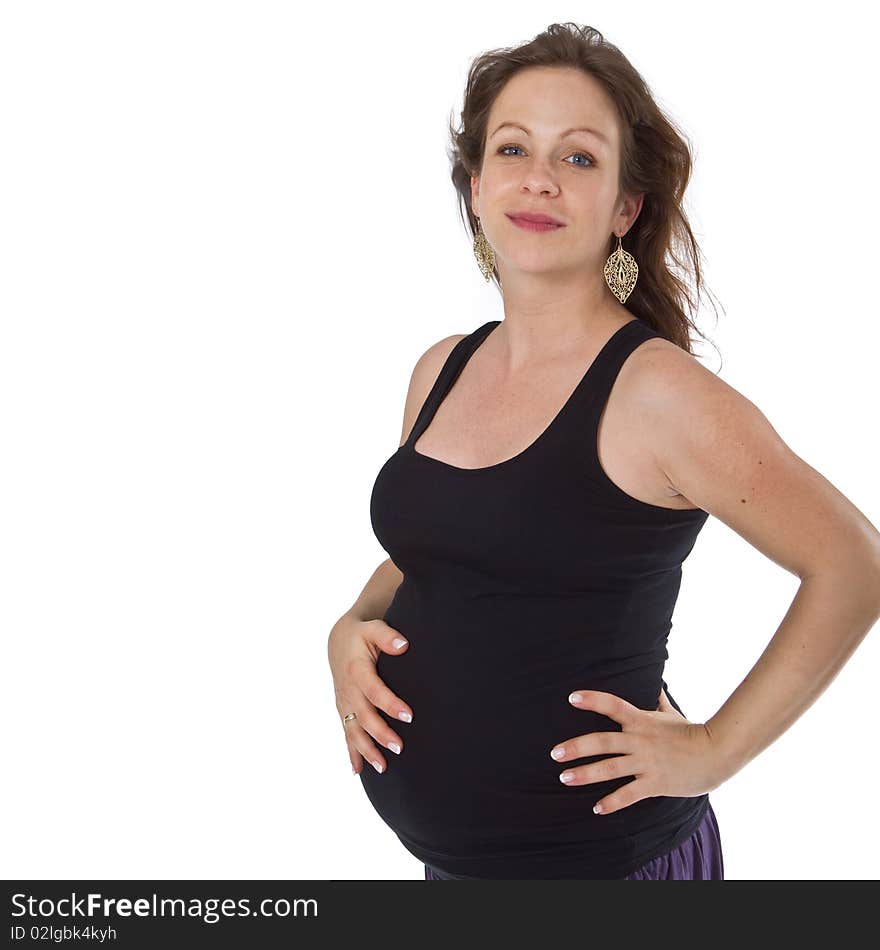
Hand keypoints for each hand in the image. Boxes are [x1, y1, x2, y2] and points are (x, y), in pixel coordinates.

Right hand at [327, 614, 413, 775]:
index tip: (409, 716)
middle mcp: (348, 690)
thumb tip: (403, 645)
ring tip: (383, 768)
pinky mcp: (343, 710)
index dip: (390, 704)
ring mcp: (344, 703)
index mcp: (357, 671)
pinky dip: (351, 753)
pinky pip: (346, 734)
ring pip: (354, 731)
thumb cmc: (361, 634)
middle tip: (400, 748)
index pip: (374, 691)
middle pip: (364, 716)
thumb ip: (387, 636)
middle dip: (380, 734)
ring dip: (367, 750)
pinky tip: (358, 771)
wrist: (339, 641)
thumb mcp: (373, 628)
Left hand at [548, 687, 725, 815]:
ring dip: (585, 774)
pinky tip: (597, 808)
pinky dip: (612, 802)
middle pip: (602, 741)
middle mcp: (639, 740)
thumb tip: (656, 682)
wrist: (717, 753)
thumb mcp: (671, 712)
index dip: (592, 700)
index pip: (612, 705)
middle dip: (576, 747)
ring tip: (565, 778)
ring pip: (610, 768)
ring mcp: (646, 762)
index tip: (571, 698)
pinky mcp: (654, 783)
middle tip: (554, 753)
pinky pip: (629, 794)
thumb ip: (658, 699)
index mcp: (641, 720)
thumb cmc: (692, 732)